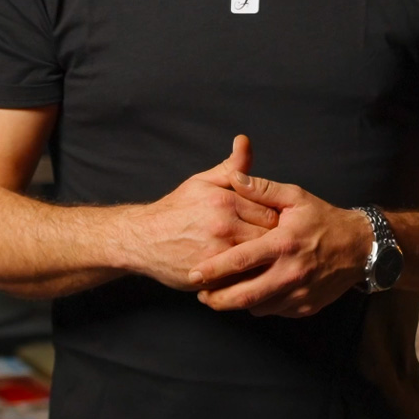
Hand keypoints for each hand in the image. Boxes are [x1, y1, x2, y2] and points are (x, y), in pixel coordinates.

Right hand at [121, 136, 281, 289]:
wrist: (142, 239)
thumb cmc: (175, 210)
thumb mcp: (202, 182)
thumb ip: (231, 166)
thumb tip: (244, 141)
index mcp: (225, 200)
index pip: (271, 211)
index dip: (276, 219)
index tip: (276, 225)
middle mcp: (224, 226)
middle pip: (270, 237)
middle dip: (274, 241)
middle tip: (275, 244)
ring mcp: (218, 253)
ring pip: (260, 259)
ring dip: (265, 260)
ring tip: (265, 259)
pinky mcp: (212, 276)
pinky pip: (243, 278)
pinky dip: (249, 277)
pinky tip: (248, 273)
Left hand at [188, 162, 371, 317]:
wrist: (361, 247)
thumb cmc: (324, 219)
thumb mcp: (295, 197)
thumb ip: (262, 189)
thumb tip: (234, 176)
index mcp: (283, 244)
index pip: (240, 261)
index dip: (214, 270)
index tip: (193, 275)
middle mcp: (291, 273)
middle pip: (245, 295)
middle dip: (218, 299)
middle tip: (201, 296)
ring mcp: (299, 294)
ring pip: (258, 307)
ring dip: (237, 303)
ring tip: (221, 295)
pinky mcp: (306, 307)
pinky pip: (274, 311)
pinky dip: (260, 305)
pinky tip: (253, 294)